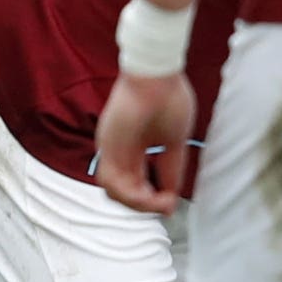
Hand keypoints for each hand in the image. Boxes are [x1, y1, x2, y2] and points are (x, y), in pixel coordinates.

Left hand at [91, 67, 195, 215]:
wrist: (157, 75)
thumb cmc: (168, 97)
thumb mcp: (175, 142)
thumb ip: (171, 169)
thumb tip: (173, 195)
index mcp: (133, 146)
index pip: (137, 181)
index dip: (153, 197)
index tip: (170, 205)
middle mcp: (117, 149)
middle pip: (124, 190)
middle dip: (146, 204)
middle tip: (166, 206)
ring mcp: (110, 148)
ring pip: (113, 190)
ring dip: (137, 203)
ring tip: (158, 203)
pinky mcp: (107, 145)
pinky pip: (110, 181)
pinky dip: (130, 195)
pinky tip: (149, 197)